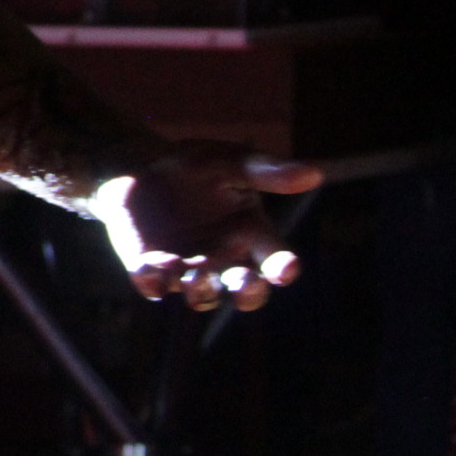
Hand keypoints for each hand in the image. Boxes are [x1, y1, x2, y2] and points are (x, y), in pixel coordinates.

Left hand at [88, 141, 322, 311]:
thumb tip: (314, 173)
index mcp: (252, 235)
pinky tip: (150, 269)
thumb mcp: (229, 161)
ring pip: (202, 295)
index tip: (286, 269)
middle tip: (245, 283)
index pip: (277, 259)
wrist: (141, 168)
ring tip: (194, 277)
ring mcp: (189, 269)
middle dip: (248, 292)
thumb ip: (265, 171)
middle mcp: (226, 260)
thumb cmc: (197, 166)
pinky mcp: (152, 270)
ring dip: (200, 290)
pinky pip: (154, 285)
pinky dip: (153, 281)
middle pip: (246, 289)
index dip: (284, 268)